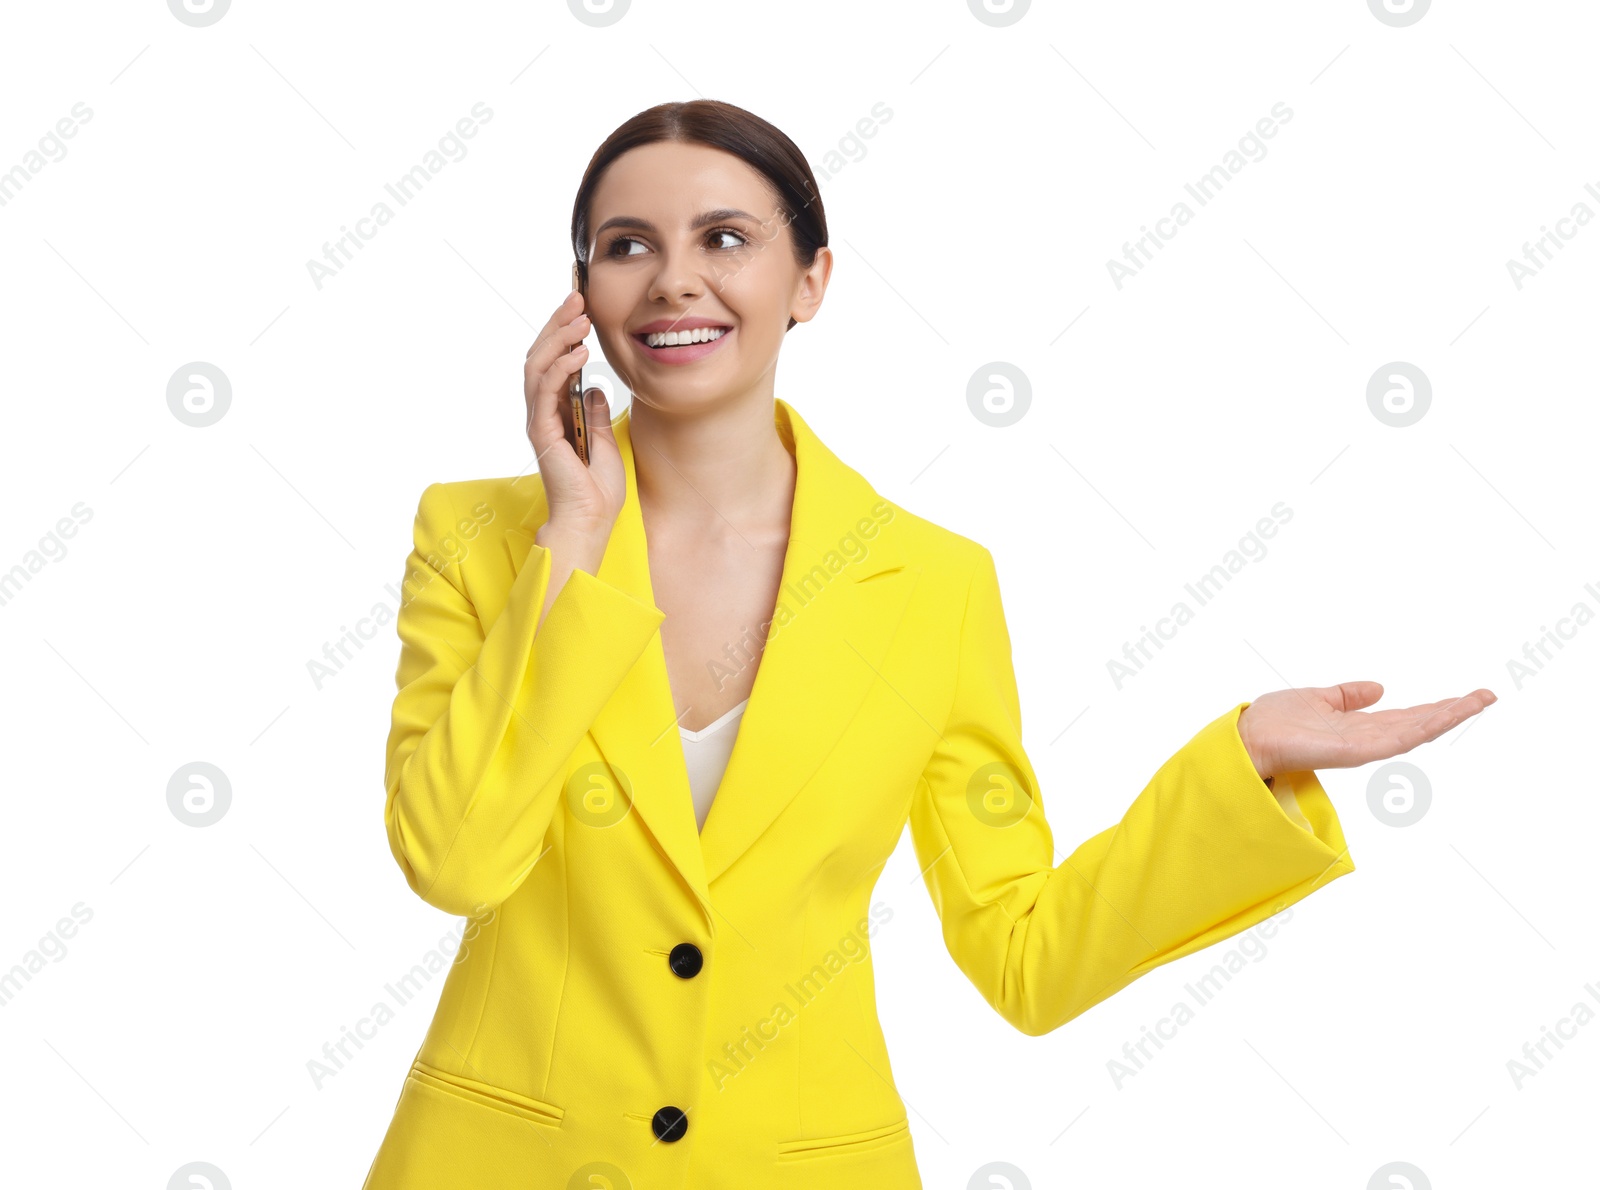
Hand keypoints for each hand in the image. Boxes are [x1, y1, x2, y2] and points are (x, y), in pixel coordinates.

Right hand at [524, 289, 624, 537]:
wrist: (590, 520)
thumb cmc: (596, 489)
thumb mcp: (603, 440)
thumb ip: (595, 413)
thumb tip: (595, 388)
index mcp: (556, 412)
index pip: (553, 362)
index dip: (563, 332)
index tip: (580, 307)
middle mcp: (542, 413)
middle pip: (540, 356)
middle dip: (557, 324)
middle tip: (577, 298)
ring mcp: (539, 421)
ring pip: (537, 367)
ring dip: (558, 338)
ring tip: (580, 319)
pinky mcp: (542, 432)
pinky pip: (545, 391)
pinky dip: (560, 367)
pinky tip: (579, 352)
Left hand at [1236, 681, 1496, 777]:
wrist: (1249, 737)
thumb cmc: (1275, 721)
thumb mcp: (1318, 698)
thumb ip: (1347, 695)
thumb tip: (1378, 687)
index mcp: (1358, 726)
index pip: (1405, 717)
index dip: (1435, 708)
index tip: (1466, 696)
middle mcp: (1366, 738)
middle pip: (1418, 724)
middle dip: (1452, 711)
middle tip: (1487, 696)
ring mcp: (1363, 747)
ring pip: (1415, 731)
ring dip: (1447, 716)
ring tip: (1479, 701)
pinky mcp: (1355, 752)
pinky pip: (1394, 739)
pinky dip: (1421, 727)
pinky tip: (1444, 715)